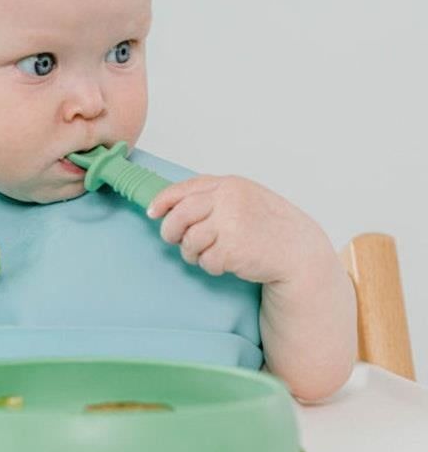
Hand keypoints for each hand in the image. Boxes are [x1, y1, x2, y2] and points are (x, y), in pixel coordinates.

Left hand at [146, 175, 333, 284]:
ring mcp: (231, 224)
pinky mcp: (233, 249)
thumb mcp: (244, 198)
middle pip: (179, 216)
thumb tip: (170, 204)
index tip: (153, 212)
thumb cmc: (269, 226)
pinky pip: (205, 260)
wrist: (299, 252)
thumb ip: (213, 197)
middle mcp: (229, 200)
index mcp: (229, 185)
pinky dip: (211, 266)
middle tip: (174, 240)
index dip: (163, 202)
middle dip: (171, 231)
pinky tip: (226, 264)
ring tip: (209, 254)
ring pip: (189, 241)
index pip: (184, 189)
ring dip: (193, 253)